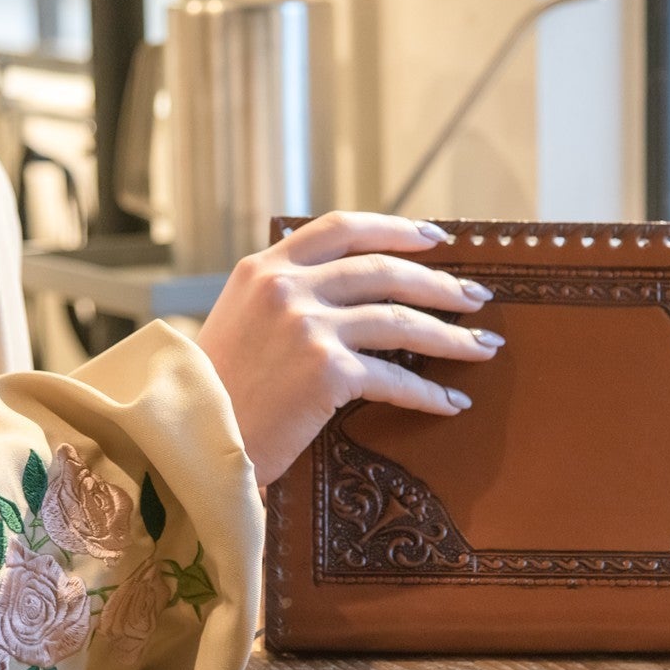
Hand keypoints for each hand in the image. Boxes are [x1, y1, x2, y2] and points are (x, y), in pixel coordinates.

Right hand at [196, 211, 502, 485]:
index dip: (394, 229)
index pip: (341, 228)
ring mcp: (308, 327)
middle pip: (383, 270)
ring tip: (481, 347)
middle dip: (440, 285)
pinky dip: (429, 392)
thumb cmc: (214, 393)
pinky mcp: (326, 372)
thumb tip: (351, 296)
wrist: (188, 441)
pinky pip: (395, 377)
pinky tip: (452, 402)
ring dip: (450, 336)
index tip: (434, 238)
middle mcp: (288, 288)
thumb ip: (282, 297)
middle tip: (476, 298)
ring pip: (399, 320)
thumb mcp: (238, 321)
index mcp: (264, 268)